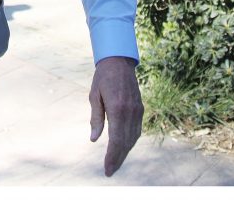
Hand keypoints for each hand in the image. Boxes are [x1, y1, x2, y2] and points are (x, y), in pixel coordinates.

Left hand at [89, 56, 143, 176]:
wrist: (119, 62)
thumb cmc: (102, 78)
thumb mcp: (94, 96)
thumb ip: (96, 118)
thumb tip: (93, 139)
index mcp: (117, 109)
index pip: (116, 140)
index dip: (112, 156)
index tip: (107, 169)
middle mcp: (130, 112)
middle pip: (126, 142)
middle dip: (118, 159)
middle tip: (110, 172)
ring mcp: (137, 111)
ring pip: (133, 138)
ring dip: (125, 152)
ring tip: (115, 163)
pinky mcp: (140, 109)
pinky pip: (137, 130)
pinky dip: (130, 142)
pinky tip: (124, 148)